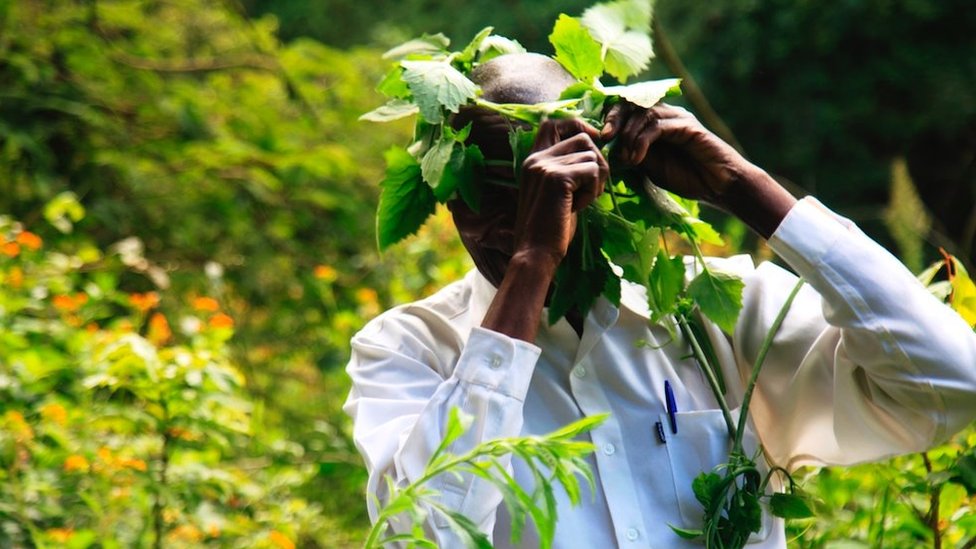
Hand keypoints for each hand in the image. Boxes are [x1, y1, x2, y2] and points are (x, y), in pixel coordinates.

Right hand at [515, 118, 608, 264]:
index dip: (577, 125)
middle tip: (589, 190)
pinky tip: (577, 207)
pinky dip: (592, 192)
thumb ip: (567, 170)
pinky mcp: (557, 178)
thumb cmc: (549, 229)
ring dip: (595, 181)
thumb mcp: (556, 193)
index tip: (593, 140)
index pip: (553, 123)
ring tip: (579, 202)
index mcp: (532, 160)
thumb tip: (595, 153)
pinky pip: (592, 171)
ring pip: (592, 155)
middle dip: (597, 162)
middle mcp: (536, 158)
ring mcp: (545, 166)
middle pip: (583, 138)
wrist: (535, 253)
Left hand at [601, 102, 795, 236]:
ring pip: (643, 112)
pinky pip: (657, 126)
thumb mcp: (649, 167)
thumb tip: (607, 151)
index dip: (609, 117)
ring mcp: (677, 117)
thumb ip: (631, 154)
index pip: (626, 108)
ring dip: (628, 135)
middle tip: (603, 138)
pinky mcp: (687, 126)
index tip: (596, 136)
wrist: (718, 185)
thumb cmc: (686, 177)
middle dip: (613, 118)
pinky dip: (642, 141)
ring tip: (626, 158)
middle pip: (631, 102)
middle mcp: (665, 114)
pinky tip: (637, 158)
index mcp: (654, 121)